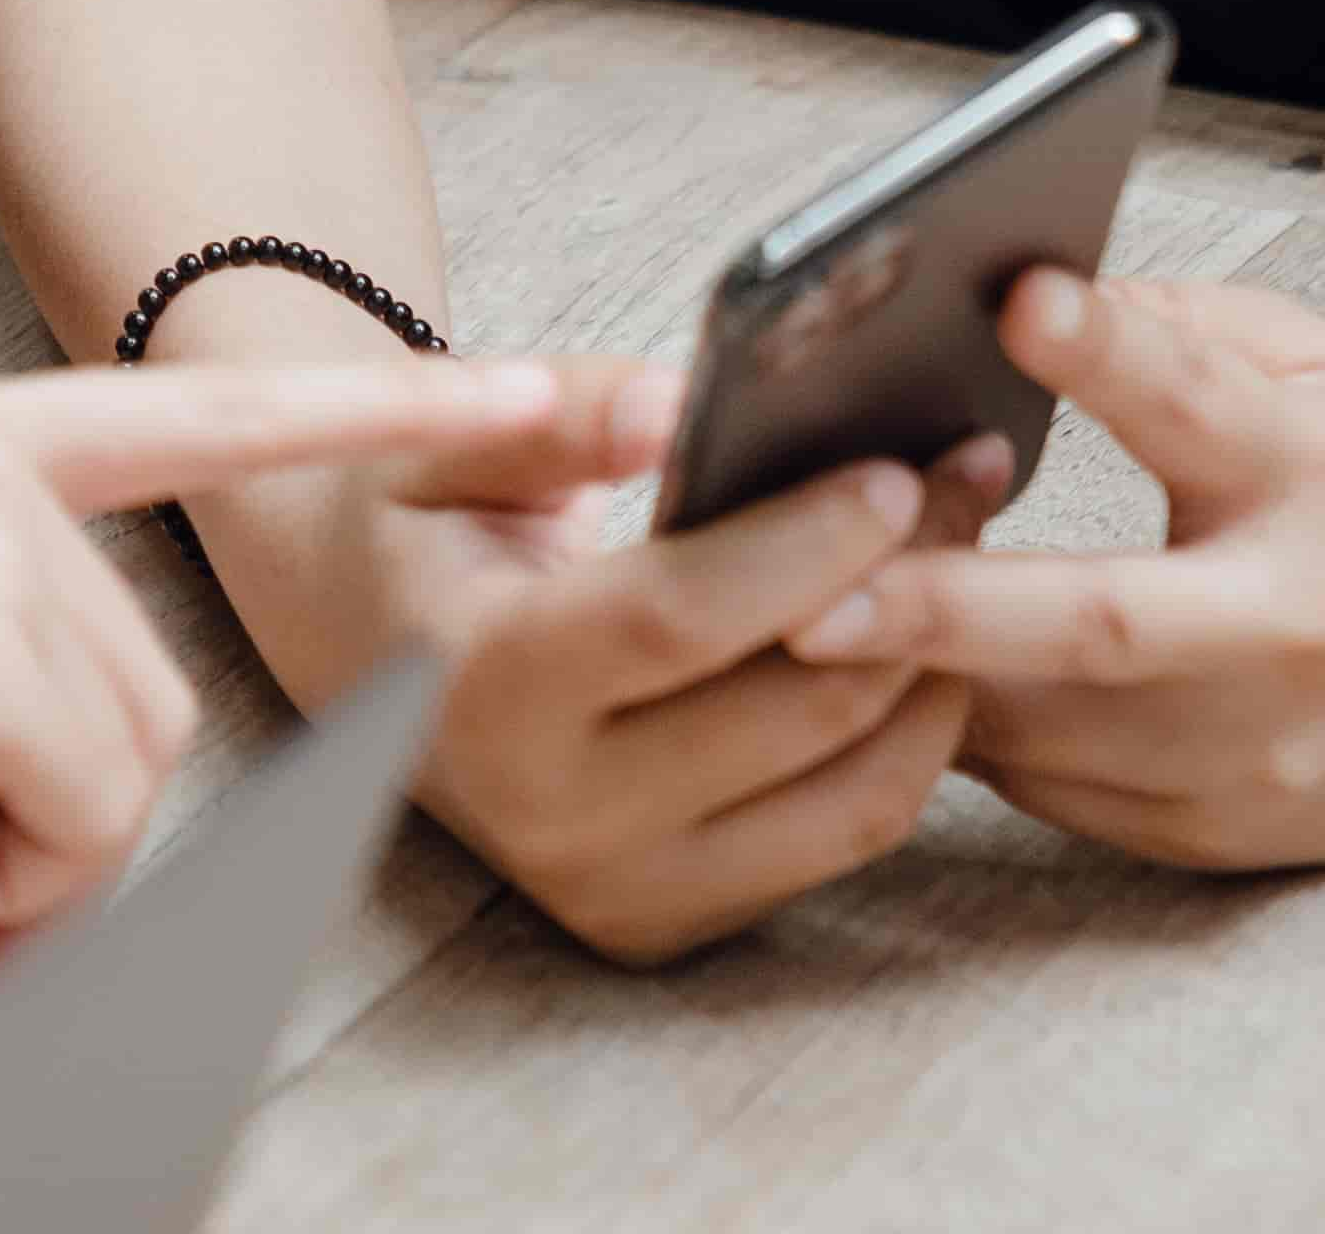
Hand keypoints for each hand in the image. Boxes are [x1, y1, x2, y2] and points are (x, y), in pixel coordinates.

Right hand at [210, 411, 1006, 963]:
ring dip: (934, 670)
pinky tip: (922, 643)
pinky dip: (906, 741)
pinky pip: (842, 836)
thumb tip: (682, 402)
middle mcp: (545, 815)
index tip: (897, 471)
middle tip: (967, 479)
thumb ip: (559, 416)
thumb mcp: (440, 440)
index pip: (677, 620)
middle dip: (907, 587)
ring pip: (850, 794)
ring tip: (964, 553)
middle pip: (789, 713)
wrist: (357, 653)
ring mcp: (610, 888)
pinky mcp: (664, 921)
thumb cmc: (407, 522)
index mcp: (474, 686)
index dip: (804, 546)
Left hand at [791, 268, 1324, 869]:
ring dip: (912, 681)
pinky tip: (887, 681)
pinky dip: (959, 732)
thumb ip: (1161, 324)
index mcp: (1322, 475)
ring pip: (1046, 731)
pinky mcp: (1225, 832)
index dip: (1107, 353)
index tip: (1015, 298)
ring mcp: (1265, 750)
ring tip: (798, 622)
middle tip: (803, 602)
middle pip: (1107, 626)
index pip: (1200, 405)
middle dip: (947, 613)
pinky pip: (1048, 788)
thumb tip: (990, 297)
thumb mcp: (1304, 358)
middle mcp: (1299, 623)